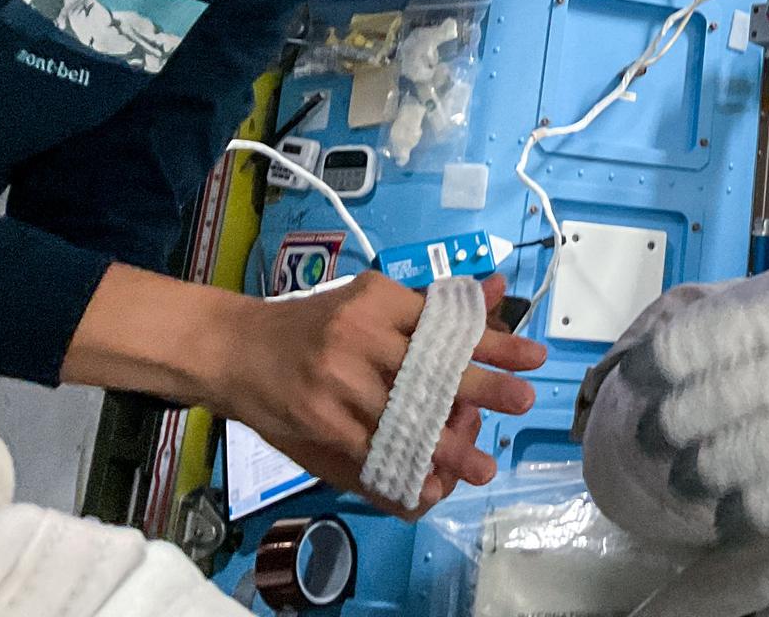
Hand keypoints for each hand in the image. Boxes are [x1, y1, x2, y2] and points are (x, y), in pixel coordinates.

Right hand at [226, 271, 547, 516]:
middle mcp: (363, 336)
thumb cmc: (313, 325)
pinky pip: (371, 446)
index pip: (449, 322)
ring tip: (483, 464)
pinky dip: (402, 465)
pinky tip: (429, 479)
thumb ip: (431, 306)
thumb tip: (496, 290)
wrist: (234, 350)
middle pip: (434, 366)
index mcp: (381, 301)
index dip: (496, 341)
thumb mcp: (371, 301)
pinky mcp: (321, 418)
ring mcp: (340, 379)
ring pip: (406, 415)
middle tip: (523, 401)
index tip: (534, 358)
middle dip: (484, 387)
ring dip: (448, 444)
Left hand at [617, 261, 768, 539]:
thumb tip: (675, 336)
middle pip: (708, 404)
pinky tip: (726, 517)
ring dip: (699, 473)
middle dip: (668, 427)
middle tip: (652, 437)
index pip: (700, 339)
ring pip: (739, 455)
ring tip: (685, 478)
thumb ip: (756, 311)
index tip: (636, 376)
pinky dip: (748, 513)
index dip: (656, 363)